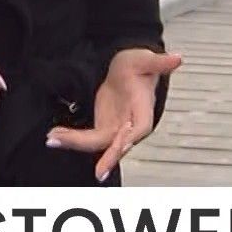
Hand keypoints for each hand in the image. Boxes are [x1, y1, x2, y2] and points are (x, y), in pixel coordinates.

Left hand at [45, 47, 182, 181]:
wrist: (124, 69)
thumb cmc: (137, 66)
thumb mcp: (145, 59)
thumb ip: (159, 62)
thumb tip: (176, 59)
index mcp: (144, 109)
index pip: (141, 127)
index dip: (132, 139)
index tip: (122, 146)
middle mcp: (131, 124)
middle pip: (118, 143)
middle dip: (108, 157)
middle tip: (99, 172)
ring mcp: (116, 128)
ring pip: (97, 144)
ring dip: (76, 143)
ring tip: (55, 138)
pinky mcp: (103, 128)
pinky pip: (86, 139)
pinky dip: (71, 139)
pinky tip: (56, 135)